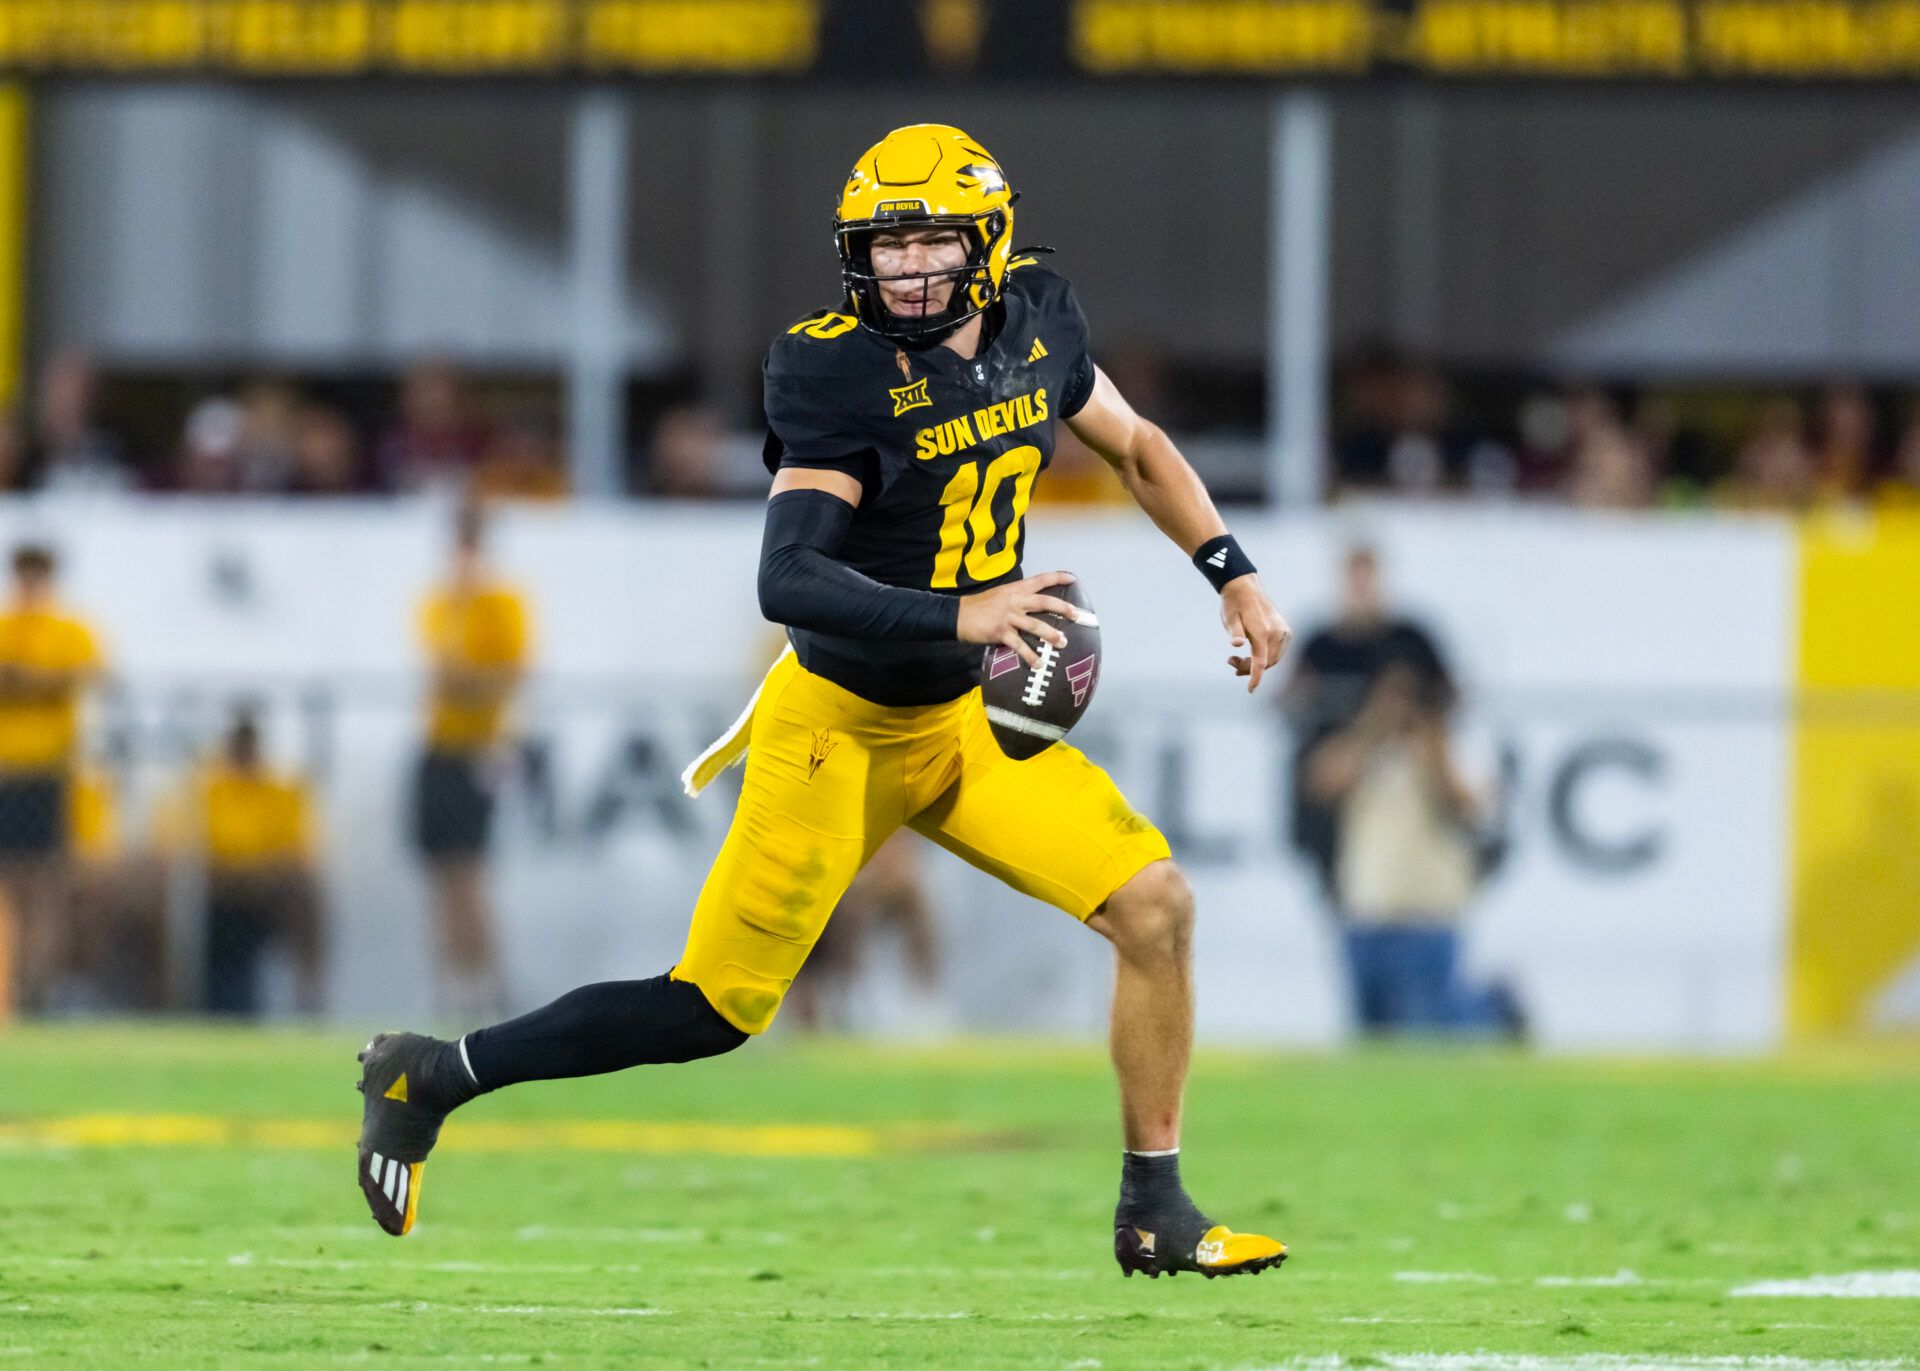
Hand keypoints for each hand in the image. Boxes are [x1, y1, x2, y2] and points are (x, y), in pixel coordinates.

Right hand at [957, 570, 1077, 668]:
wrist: (957, 615)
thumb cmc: (979, 606)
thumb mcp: (1000, 595)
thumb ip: (1017, 598)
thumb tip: (1033, 605)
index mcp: (1015, 589)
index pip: (1040, 580)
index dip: (1057, 578)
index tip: (1073, 579)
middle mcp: (1014, 600)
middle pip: (1044, 602)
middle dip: (1062, 608)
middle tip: (1076, 615)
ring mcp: (1008, 617)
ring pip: (1035, 625)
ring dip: (1051, 635)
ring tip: (1062, 642)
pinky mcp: (1001, 632)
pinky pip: (1020, 646)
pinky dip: (1030, 656)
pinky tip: (1039, 663)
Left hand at [1221, 574, 1290, 692]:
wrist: (1245, 588)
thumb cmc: (1234, 605)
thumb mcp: (1229, 618)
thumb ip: (1234, 632)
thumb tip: (1236, 644)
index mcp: (1262, 631)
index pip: (1261, 661)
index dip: (1255, 677)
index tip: (1250, 690)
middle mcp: (1277, 632)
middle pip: (1267, 663)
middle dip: (1249, 669)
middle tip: (1230, 662)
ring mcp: (1283, 632)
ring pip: (1273, 659)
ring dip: (1257, 664)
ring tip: (1235, 659)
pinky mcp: (1285, 631)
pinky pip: (1277, 652)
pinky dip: (1265, 657)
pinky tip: (1251, 654)